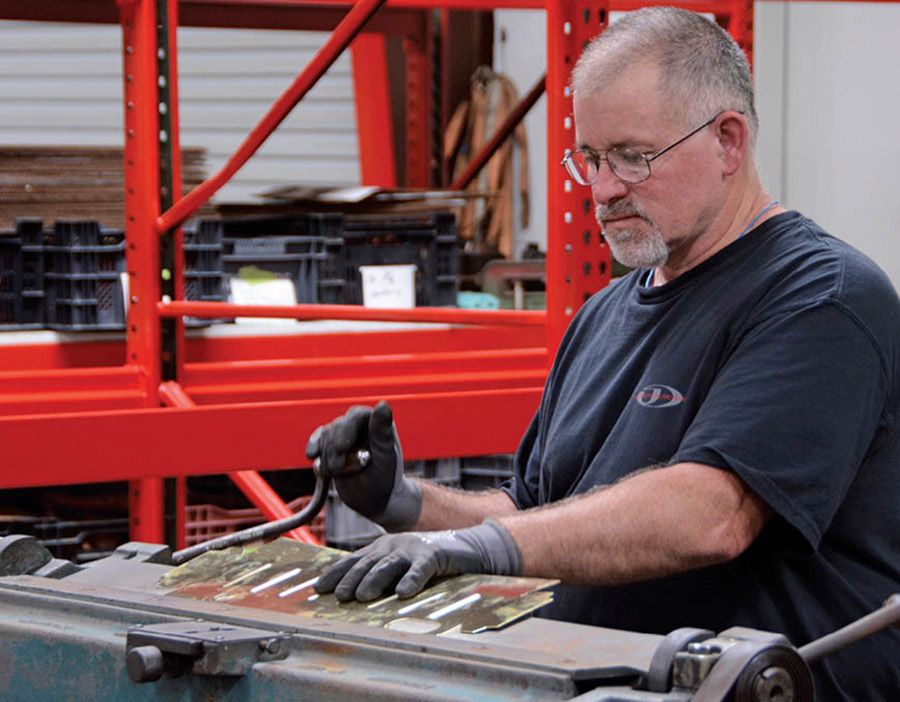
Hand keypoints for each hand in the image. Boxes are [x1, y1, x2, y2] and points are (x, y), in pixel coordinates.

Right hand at [305, 400, 420, 530]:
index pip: (356, 416)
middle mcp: (359, 427)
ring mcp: (344, 436)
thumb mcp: (385, 457)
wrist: (374, 501)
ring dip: (326, 456)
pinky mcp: (331, 447)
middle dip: (334, 449)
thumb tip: (383, 404)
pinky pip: (317, 442)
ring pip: (325, 436)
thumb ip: (382, 431)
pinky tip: (313, 456)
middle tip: (338, 469)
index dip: (346, 430)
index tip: (342, 448)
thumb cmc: (386, 479)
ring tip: (336, 473)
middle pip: (337, 427)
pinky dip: (314, 450)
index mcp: (376, 424)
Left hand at [314, 520, 521, 601]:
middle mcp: (393, 545)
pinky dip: (411, 580)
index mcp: (382, 548)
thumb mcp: (399, 567)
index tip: (318, 589)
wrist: (465, 547)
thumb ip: (379, 577)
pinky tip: (403, 593)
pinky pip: (421, 568)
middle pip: (368, 563)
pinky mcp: (434, 554)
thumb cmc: (428, 562)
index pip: (353, 560)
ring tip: (362, 596)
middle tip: (339, 596)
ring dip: (375, 580)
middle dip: (351, 579)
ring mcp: (413, 548)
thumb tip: (352, 598)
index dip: (335, 573)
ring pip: (390, 565)